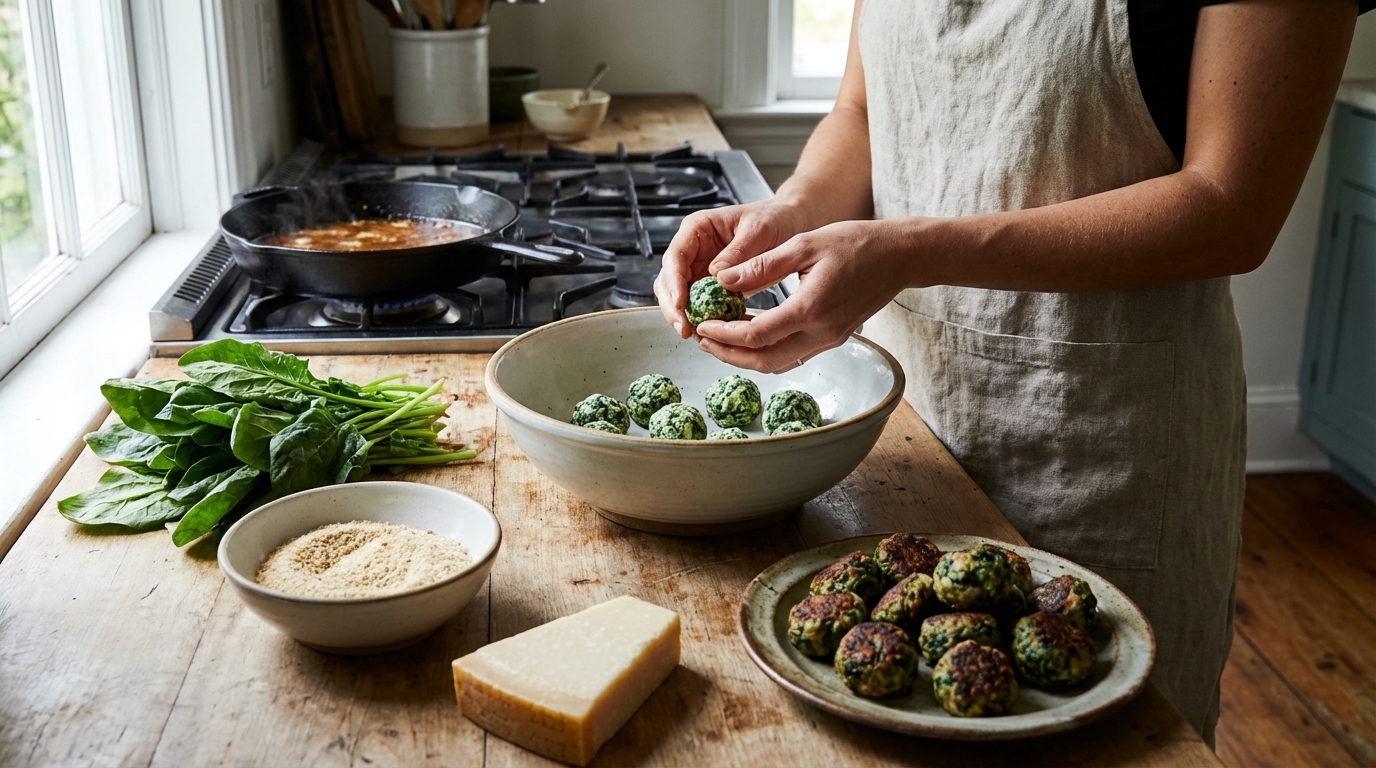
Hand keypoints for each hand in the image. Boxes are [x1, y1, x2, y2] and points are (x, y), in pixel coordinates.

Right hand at [654, 200, 807, 338]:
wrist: (788, 224)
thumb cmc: (773, 219)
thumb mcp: (759, 230)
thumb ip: (738, 252)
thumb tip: (717, 274)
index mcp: (698, 228)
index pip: (676, 255)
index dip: (674, 281)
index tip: (681, 303)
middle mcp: (693, 248)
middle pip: (669, 279)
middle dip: (673, 306)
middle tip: (685, 328)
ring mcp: (699, 267)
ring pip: (678, 295)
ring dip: (683, 316)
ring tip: (694, 334)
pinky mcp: (710, 285)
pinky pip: (699, 304)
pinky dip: (701, 318)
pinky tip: (709, 331)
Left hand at [694, 220, 911, 372]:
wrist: (900, 257)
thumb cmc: (856, 243)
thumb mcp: (805, 244)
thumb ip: (762, 265)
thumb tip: (723, 279)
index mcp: (811, 308)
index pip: (757, 335)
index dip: (724, 334)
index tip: (703, 324)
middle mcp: (821, 333)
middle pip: (764, 360)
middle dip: (728, 354)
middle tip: (703, 340)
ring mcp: (829, 340)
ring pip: (779, 363)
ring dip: (746, 357)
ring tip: (720, 340)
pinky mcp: (834, 339)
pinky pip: (793, 355)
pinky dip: (767, 350)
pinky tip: (751, 333)